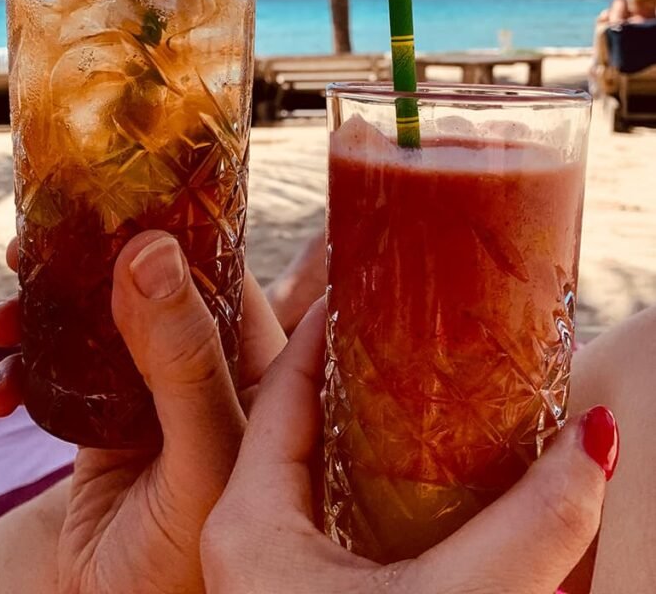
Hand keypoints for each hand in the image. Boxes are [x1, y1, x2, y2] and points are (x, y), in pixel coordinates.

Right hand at [0, 232, 284, 593]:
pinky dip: (22, 373)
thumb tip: (151, 250)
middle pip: (148, 285)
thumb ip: (184, 356)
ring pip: (96, 321)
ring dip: (42, 315)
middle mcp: (207, 366)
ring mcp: (151, 389)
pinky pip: (60, 370)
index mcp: (258, 363)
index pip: (224, 272)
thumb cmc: (194, 550)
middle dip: (88, 267)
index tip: (121, 195)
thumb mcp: (201, 450)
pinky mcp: (103, 416)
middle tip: (35, 246)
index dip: (177, 231)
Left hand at [202, 302, 617, 593]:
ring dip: (367, 431)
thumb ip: (530, 529)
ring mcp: (276, 579)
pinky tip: (425, 480)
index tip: (369, 283)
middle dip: (352, 374)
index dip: (324, 329)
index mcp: (248, 523)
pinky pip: (336, 522)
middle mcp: (249, 544)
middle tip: (410, 329)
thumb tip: (598, 442)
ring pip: (318, 474)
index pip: (283, 388)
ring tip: (423, 387)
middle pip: (297, 423)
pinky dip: (377, 487)